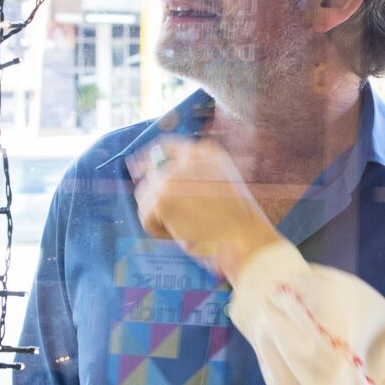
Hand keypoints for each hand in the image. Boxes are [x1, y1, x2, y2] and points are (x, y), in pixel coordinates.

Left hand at [131, 135, 278, 281]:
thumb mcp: (223, 186)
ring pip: (146, 198)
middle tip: (179, 221)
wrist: (245, 237)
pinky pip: (146, 218)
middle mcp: (188, 157)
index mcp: (207, 151)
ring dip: (160, 217)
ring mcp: (173, 176)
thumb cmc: (237, 222)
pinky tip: (181, 235)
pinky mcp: (163, 198)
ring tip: (185, 229)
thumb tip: (153, 172)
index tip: (138, 171)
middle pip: (151, 175)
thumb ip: (196, 175)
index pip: (165, 147)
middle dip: (158, 200)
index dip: (149, 160)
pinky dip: (159, 232)